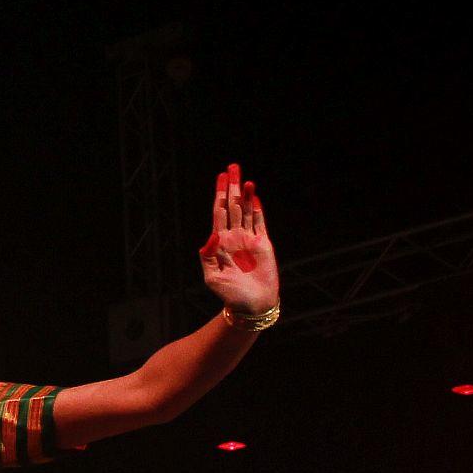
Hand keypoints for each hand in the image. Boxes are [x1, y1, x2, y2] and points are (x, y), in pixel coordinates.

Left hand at [198, 164, 278, 314]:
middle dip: (231, 187)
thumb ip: (208, 257)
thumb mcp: (212, 277)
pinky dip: (257, 208)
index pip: (218, 213)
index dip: (218, 195)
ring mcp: (249, 239)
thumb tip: (210, 236)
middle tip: (232, 167)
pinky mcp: (263, 243)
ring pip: (245, 211)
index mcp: (219, 243)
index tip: (220, 178)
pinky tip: (254, 195)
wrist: (251, 304)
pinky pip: (260, 222)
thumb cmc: (229, 294)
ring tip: (244, 178)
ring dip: (244, 194)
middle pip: (231, 206)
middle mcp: (233, 237)